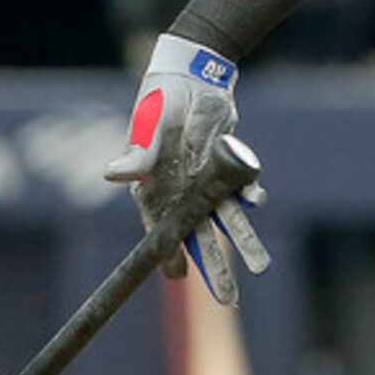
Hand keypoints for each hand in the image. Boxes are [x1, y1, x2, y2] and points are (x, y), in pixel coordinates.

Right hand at [104, 35, 268, 304]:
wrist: (192, 76)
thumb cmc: (161, 101)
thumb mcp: (149, 125)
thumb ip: (139, 153)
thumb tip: (113, 173)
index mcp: (154, 189)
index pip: (160, 231)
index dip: (169, 255)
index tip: (177, 279)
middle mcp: (181, 192)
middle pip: (198, 236)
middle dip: (214, 266)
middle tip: (229, 298)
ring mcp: (206, 182)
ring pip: (226, 218)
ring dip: (243, 241)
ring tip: (261, 266)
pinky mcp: (227, 168)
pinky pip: (240, 189)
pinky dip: (249, 196)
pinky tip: (257, 202)